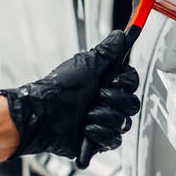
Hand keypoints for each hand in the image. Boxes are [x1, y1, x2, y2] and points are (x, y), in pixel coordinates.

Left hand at [0, 31, 139, 165]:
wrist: (42, 116)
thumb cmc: (59, 90)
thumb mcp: (86, 65)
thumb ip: (107, 51)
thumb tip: (120, 35)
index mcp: (105, 83)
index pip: (132, 82)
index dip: (126, 83)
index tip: (114, 81)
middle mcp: (107, 102)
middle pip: (132, 104)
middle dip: (113, 101)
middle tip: (96, 97)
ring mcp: (104, 122)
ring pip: (124, 123)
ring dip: (103, 117)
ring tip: (86, 115)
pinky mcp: (99, 141)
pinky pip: (114, 140)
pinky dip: (99, 134)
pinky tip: (86, 129)